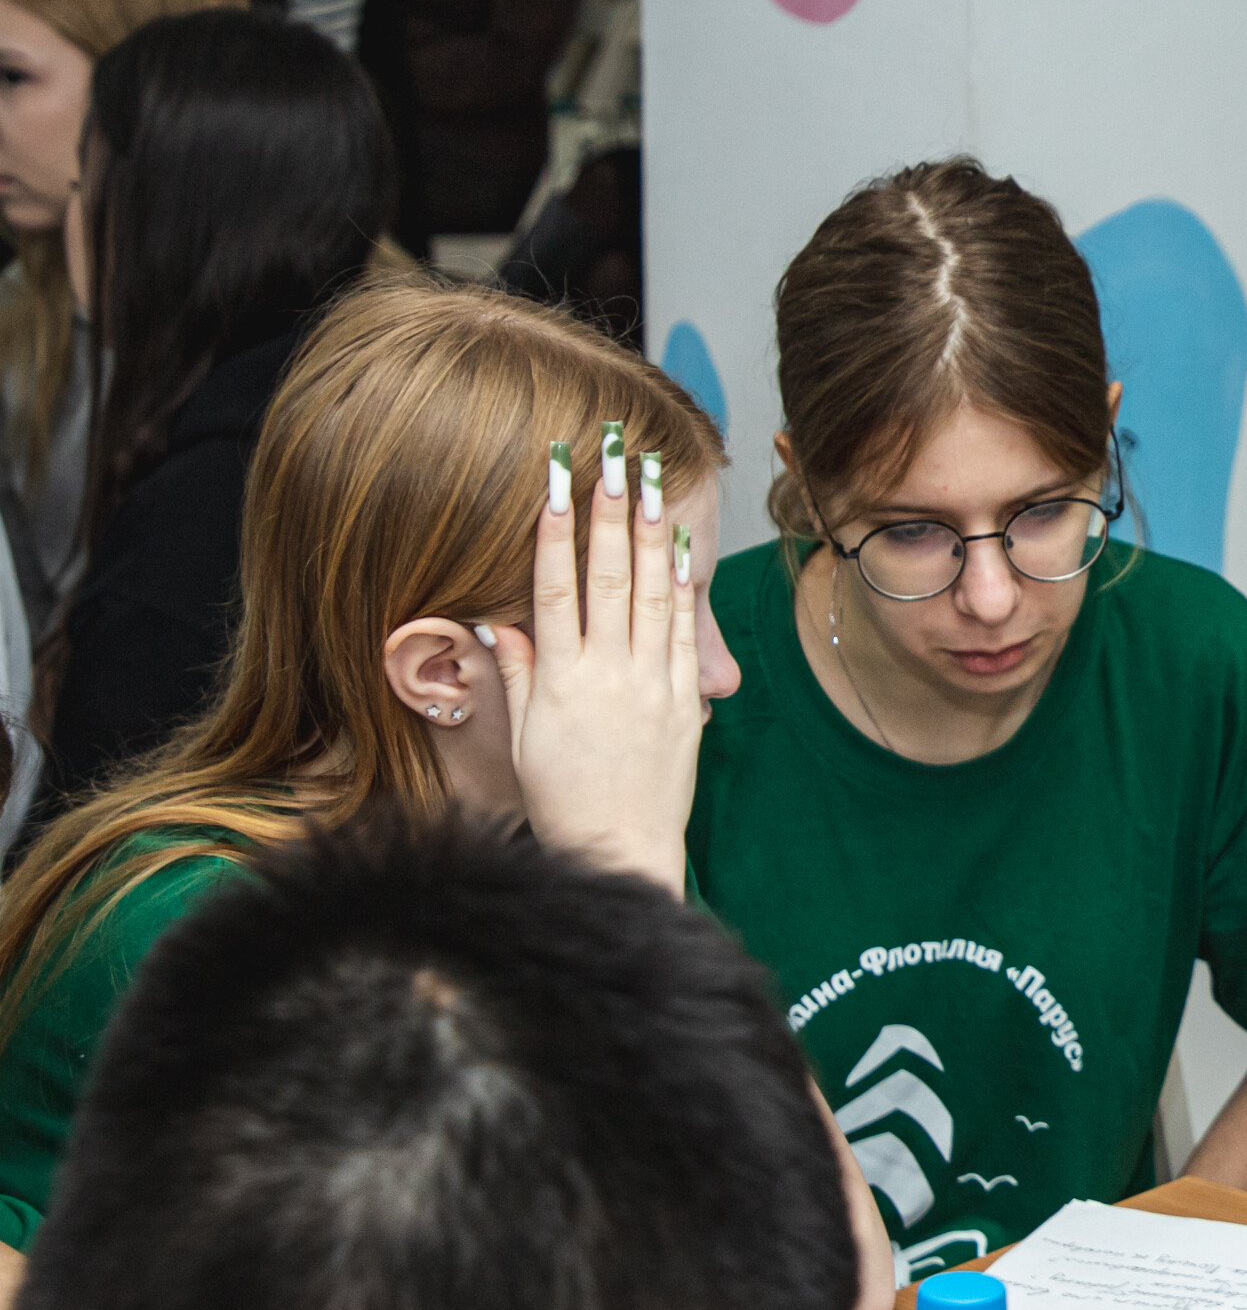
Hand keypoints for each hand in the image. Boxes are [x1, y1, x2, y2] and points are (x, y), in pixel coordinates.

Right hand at [487, 442, 701, 893]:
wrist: (621, 848)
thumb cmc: (565, 797)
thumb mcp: (524, 738)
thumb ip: (517, 675)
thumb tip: (495, 623)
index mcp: (559, 681)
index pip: (553, 591)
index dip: (554, 535)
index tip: (554, 486)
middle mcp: (607, 675)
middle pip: (608, 579)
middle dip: (608, 515)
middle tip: (611, 461)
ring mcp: (652, 684)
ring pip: (651, 595)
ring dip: (649, 534)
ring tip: (649, 484)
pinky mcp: (687, 700)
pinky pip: (685, 633)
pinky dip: (683, 587)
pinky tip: (680, 548)